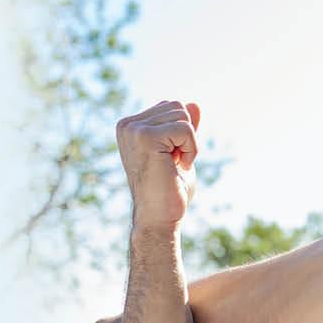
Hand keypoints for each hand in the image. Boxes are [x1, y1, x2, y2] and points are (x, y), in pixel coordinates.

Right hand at [116, 100, 201, 230]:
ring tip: (173, 166)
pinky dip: (190, 150)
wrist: (158, 218)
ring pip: (183, 116)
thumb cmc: (169, 189)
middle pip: (178, 107)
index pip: (172, 107)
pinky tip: (177, 167)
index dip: (182, 134)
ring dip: (189, 144)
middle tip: (173, 163)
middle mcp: (127, 125)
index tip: (170, 158)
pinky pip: (186, 129)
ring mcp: (134, 130)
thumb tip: (194, 104)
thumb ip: (183, 128)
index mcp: (131, 126)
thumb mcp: (180, 151)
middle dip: (186, 137)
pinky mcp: (145, 137)